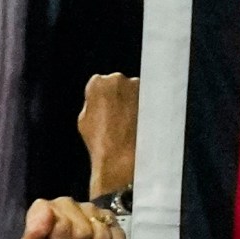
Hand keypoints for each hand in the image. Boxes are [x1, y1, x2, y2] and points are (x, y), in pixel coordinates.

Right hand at [78, 73, 139, 197]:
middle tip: (122, 116)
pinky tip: (145, 123)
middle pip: (120, 84)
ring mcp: (139, 87)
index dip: (105, 98)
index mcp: (97, 83)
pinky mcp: (155, 97)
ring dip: (136, 101)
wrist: (121, 158)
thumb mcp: (84, 120)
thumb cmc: (101, 142)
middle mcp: (119, 79)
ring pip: (137, 90)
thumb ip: (92, 104)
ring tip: (134, 122)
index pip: (101, 84)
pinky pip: (151, 99)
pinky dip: (149, 107)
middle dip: (122, 96)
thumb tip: (100, 101)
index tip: (109, 108)